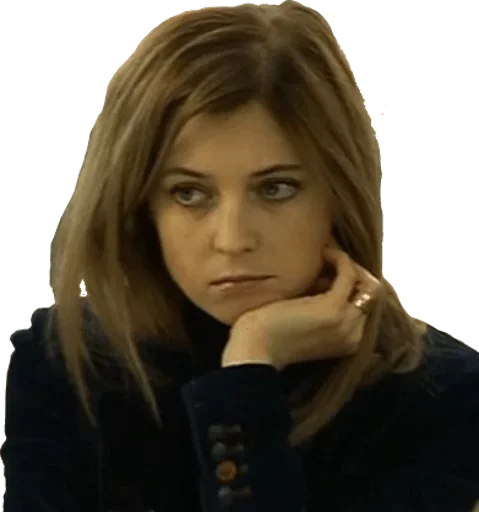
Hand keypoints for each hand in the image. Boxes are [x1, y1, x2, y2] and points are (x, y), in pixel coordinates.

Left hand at [222, 247, 381, 368]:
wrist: (255, 349)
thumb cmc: (270, 336)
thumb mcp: (304, 323)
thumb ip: (320, 308)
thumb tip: (326, 280)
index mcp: (349, 343)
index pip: (363, 307)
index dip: (351, 286)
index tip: (332, 272)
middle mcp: (354, 334)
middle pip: (369, 294)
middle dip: (354, 274)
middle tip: (333, 259)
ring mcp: (346, 321)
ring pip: (365, 284)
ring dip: (348, 265)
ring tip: (327, 255)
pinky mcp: (333, 307)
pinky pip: (348, 274)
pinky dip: (340, 259)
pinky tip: (325, 253)